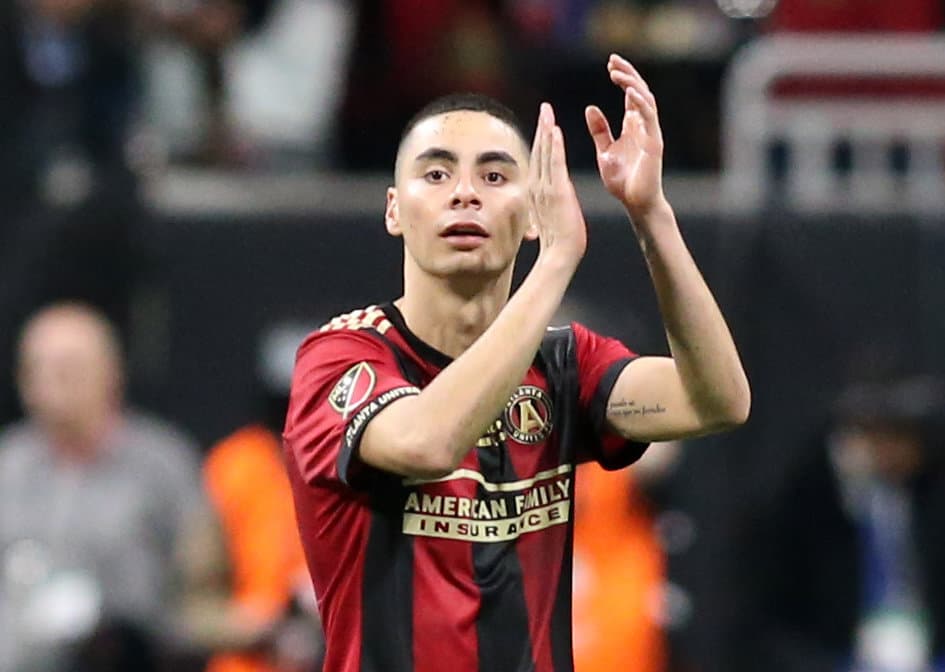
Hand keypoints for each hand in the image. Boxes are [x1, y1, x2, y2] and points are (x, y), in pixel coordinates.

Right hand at [529, 102, 586, 267]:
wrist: (560, 255)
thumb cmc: (559, 242)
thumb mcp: (549, 217)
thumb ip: (548, 204)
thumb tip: (548, 199)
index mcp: (536, 192)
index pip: (539, 160)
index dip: (541, 139)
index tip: (545, 122)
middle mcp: (537, 187)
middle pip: (539, 151)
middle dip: (542, 127)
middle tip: (545, 107)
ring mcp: (545, 189)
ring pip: (544, 153)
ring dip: (546, 130)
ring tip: (548, 111)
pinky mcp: (557, 192)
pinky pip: (554, 164)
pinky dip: (554, 146)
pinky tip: (555, 130)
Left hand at [585, 54, 666, 219]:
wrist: (635, 204)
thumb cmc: (623, 182)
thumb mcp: (604, 152)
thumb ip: (600, 131)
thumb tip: (590, 108)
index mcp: (633, 127)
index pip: (631, 95)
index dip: (623, 78)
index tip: (609, 65)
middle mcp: (644, 126)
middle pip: (640, 92)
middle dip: (627, 74)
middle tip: (612, 59)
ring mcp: (651, 133)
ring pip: (646, 100)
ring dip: (632, 84)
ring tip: (617, 72)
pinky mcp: (654, 143)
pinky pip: (650, 118)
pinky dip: (641, 103)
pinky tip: (630, 91)